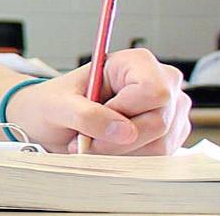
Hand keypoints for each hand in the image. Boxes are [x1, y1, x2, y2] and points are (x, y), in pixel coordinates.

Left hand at [8, 48, 189, 154]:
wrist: (49, 121)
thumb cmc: (54, 104)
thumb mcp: (58, 105)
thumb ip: (86, 115)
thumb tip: (123, 131)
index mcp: (135, 62)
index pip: (154, 91)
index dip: (126, 110)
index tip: (98, 116)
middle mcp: (160, 82)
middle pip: (159, 121)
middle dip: (119, 139)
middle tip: (88, 139)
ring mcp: (169, 110)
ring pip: (160, 143)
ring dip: (122, 151)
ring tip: (95, 141)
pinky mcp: (169, 134)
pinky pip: (158, 156)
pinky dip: (130, 157)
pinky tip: (110, 146)